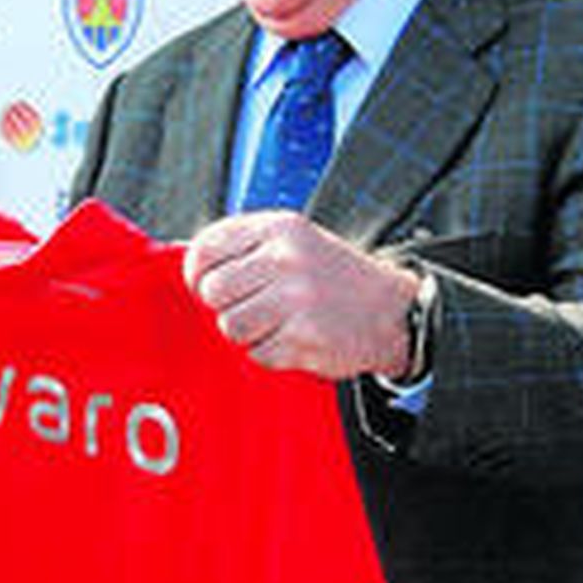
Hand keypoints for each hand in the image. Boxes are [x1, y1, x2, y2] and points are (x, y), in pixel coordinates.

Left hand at [183, 211, 417, 379]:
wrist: (393, 309)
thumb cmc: (332, 275)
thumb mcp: (292, 240)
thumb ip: (244, 247)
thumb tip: (188, 266)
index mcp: (277, 229)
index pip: (205, 249)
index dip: (197, 272)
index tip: (206, 283)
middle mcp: (285, 259)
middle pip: (213, 291)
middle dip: (225, 304)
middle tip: (251, 305)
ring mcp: (296, 299)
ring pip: (231, 325)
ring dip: (248, 331)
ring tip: (276, 322)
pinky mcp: (305, 337)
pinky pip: (258, 353)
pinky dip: (271, 352)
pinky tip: (294, 338)